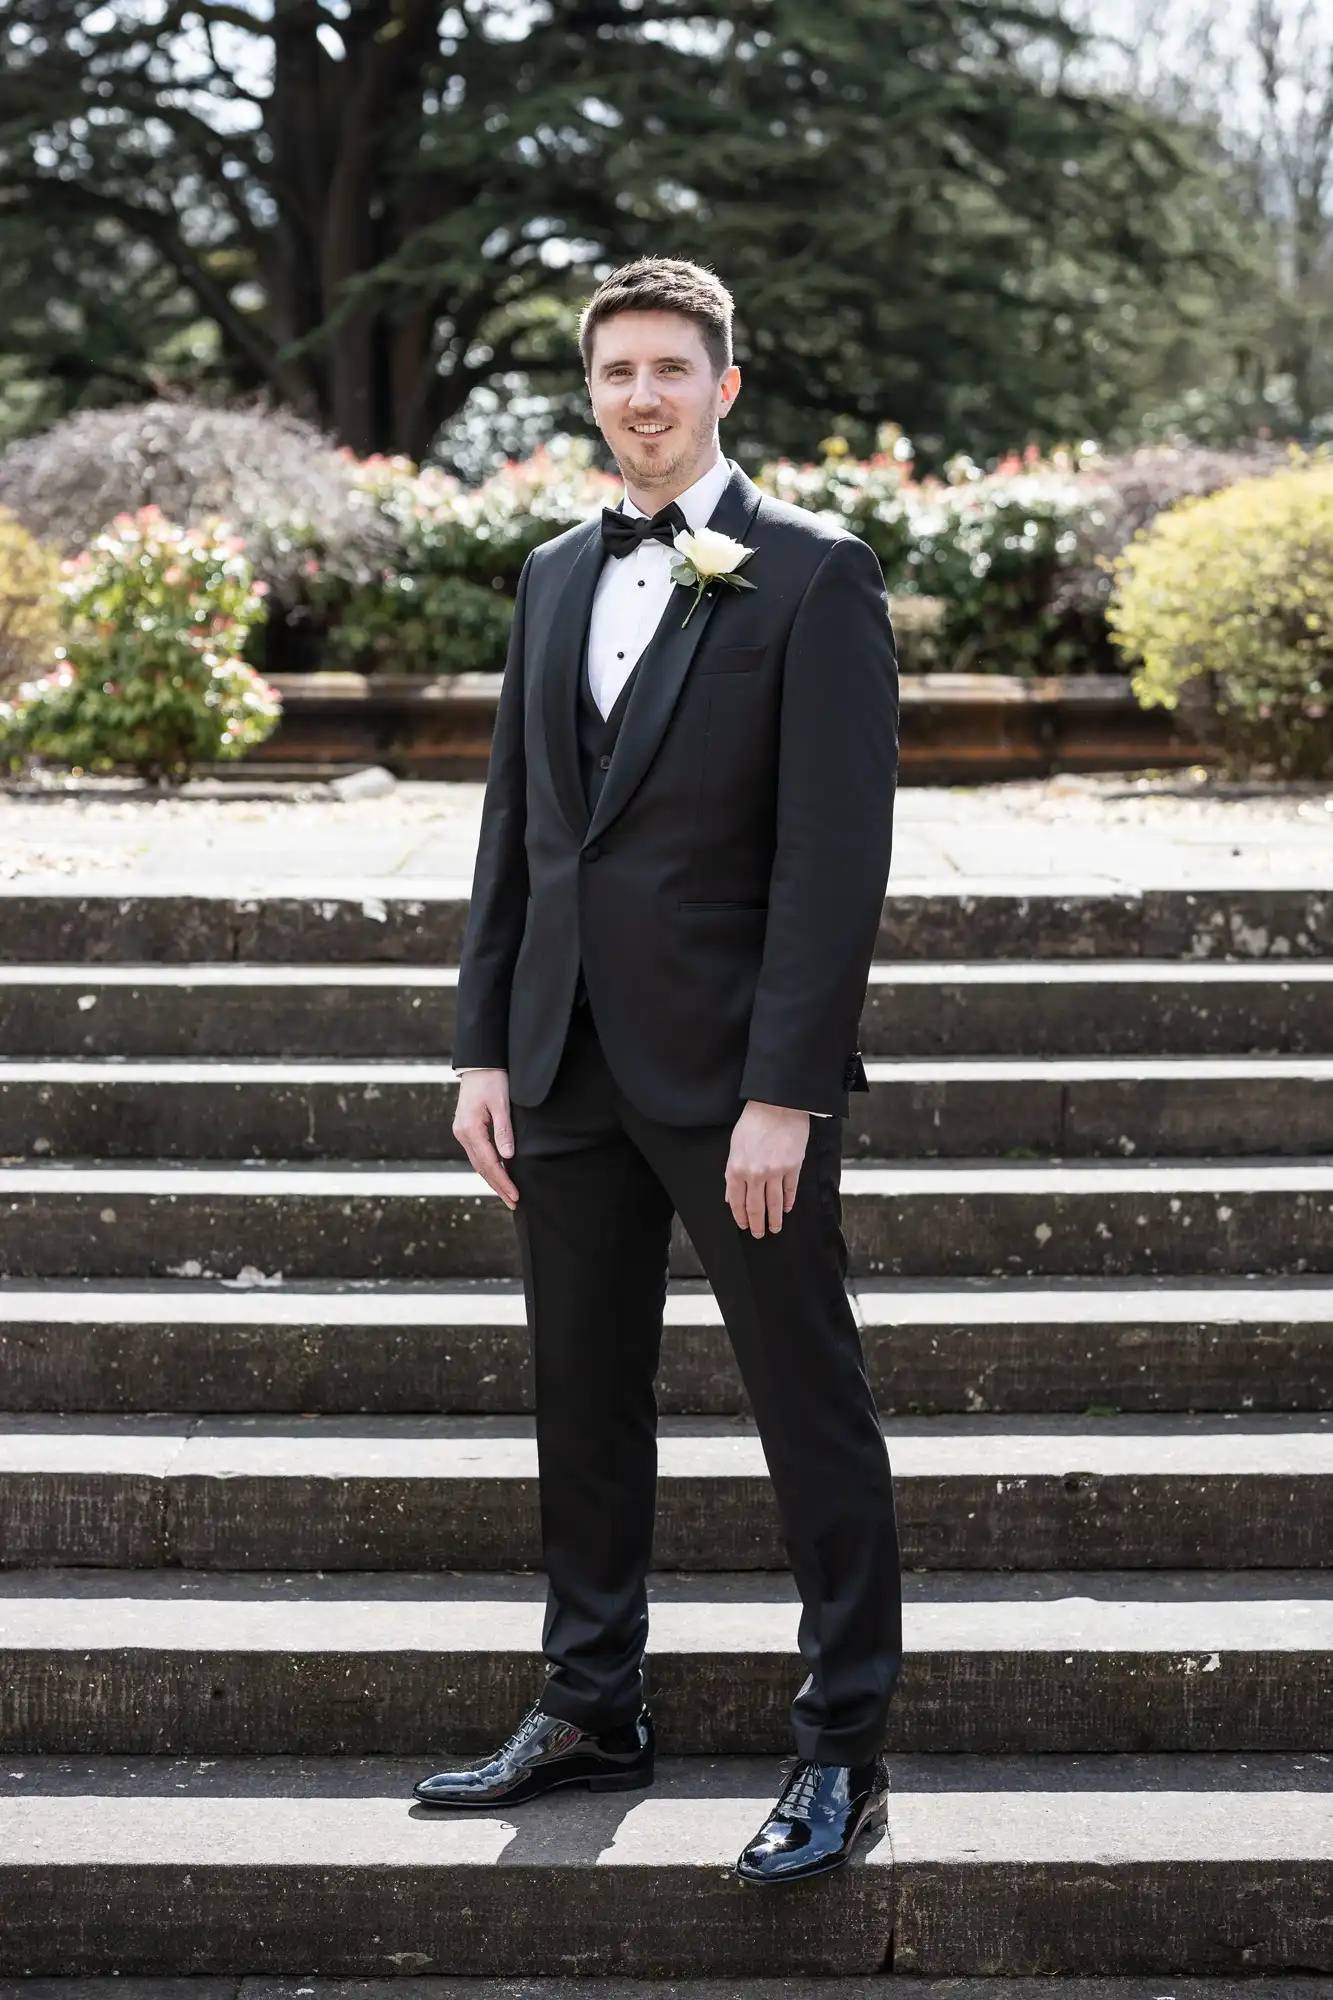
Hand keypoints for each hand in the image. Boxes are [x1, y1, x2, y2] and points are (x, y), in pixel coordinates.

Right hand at [453, 1068, 518, 1209]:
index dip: (503, 1181)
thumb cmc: (492, 1080)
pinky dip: (488, 1168)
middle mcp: (462, 1134)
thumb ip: (504, 1131)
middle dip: (498, 1186)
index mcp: (470, 1129)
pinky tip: (498, 1176)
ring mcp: (462, 1132)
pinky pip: (477, 1154)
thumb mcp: (502, 1104)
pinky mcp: (466, 1129)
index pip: (488, 1163)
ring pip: (478, 1163)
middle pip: (481, 1168)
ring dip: (493, 1180)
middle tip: (513, 1202)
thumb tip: (507, 1157)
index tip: (515, 1195)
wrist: (479, 1064)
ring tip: (507, 1195)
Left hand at [725, 1100, 809, 1237]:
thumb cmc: (753, 1122)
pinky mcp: (792, 1167)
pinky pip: (789, 1191)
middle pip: (755, 1207)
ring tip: (775, 1228)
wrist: (777, 1106)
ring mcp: (775, 1172)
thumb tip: (732, 1196)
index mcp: (736, 1169)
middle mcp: (754, 1175)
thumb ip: (732, 1173)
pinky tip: (787, 1209)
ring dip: (774, 1219)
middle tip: (759, 1234)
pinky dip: (788, 1202)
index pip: (736, 1202)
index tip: (744, 1226)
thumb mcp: (735, 1146)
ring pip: (774, 1204)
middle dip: (757, 1224)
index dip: (740, 1217)